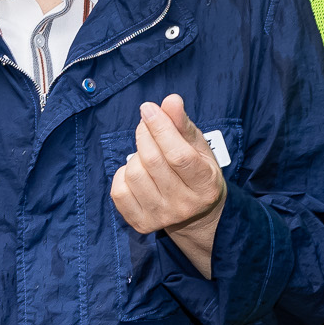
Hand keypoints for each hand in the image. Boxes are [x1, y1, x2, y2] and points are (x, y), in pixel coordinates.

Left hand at [110, 95, 227, 279]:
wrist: (194, 214)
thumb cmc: (196, 170)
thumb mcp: (198, 146)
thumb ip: (183, 123)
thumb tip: (170, 100)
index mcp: (205, 184)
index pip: (178, 155)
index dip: (160, 128)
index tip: (148, 108)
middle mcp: (185, 205)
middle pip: (153, 161)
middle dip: (145, 134)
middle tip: (147, 125)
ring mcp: (162, 217)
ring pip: (134, 174)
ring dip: (136, 155)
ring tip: (146, 154)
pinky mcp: (141, 224)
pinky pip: (118, 191)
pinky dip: (123, 174)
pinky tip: (137, 172)